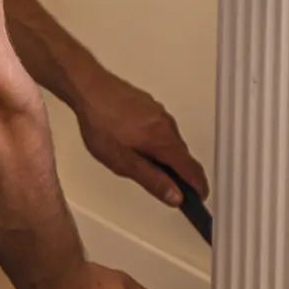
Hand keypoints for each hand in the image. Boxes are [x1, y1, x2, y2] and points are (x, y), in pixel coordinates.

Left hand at [73, 69, 209, 208]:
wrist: (89, 89)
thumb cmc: (101, 124)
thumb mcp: (123, 162)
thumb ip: (152, 180)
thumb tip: (175, 196)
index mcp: (164, 142)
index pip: (192, 170)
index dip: (198, 188)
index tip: (199, 199)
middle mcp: (168, 125)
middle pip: (183, 156)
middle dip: (179, 175)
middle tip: (169, 190)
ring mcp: (159, 113)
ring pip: (171, 141)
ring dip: (165, 157)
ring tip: (146, 167)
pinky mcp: (150, 105)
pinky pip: (161, 128)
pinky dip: (157, 142)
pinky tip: (137, 144)